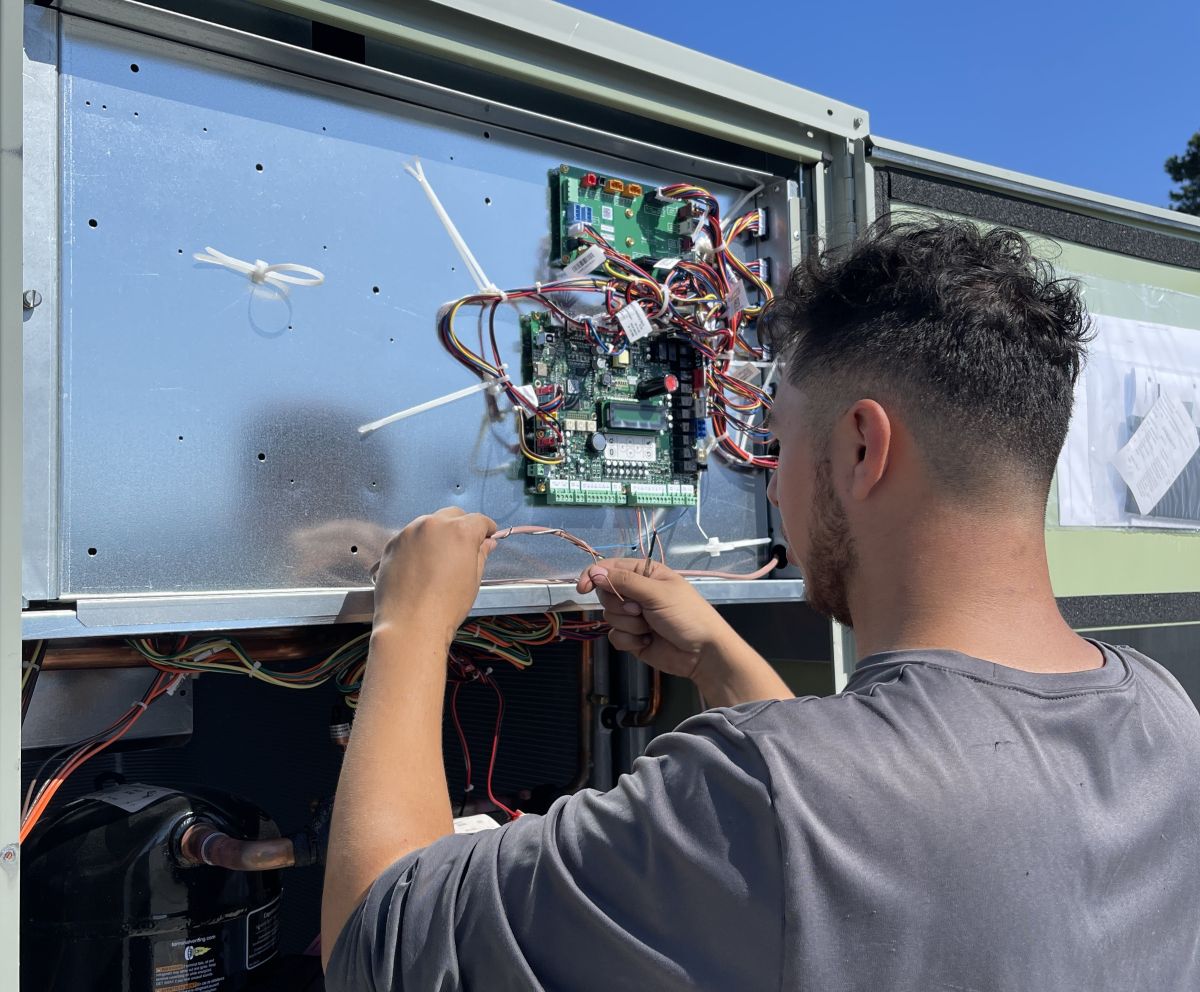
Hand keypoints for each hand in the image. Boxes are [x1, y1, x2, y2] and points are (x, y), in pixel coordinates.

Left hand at [372, 508, 497, 641]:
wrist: (409, 625)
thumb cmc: (446, 606)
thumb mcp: (473, 580)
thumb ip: (480, 555)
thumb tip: (486, 544)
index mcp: (460, 531)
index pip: (479, 520)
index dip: (487, 529)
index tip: (488, 536)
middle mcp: (433, 524)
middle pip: (453, 516)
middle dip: (461, 527)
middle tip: (464, 548)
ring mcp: (409, 532)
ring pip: (429, 524)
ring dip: (438, 534)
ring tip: (439, 559)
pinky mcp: (392, 544)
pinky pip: (410, 537)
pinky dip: (418, 545)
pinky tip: (419, 566)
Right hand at [576, 558, 734, 681]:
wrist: (702, 653)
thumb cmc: (686, 615)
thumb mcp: (656, 593)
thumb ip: (624, 581)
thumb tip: (594, 572)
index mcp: (645, 573)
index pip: (610, 568)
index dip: (594, 575)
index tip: (583, 588)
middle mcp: (637, 592)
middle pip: (606, 593)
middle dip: (620, 605)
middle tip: (640, 610)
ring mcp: (634, 616)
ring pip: (609, 616)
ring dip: (628, 624)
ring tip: (649, 627)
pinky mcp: (632, 637)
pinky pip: (615, 636)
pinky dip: (629, 639)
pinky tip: (647, 641)